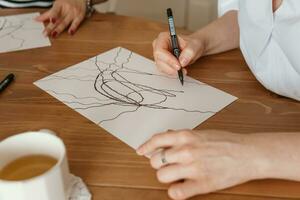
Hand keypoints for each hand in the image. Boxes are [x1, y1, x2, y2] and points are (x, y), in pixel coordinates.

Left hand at [36, 0, 86, 36]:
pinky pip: (76, 23)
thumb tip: (37, 19)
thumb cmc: (67, 1)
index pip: (54, 11)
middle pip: (58, 19)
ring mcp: (73, 13)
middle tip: (45, 33)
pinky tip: (70, 33)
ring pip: (65, 22)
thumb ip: (48, 13)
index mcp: (60, 4)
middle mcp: (67, 8)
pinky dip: (73, 28)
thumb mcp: (57, 5)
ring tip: (54, 34)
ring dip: (59, 29)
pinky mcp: (80, 16)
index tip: (48, 20)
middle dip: (51, 27)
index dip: (52, 16)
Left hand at [137, 130, 267, 199]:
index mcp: (186, 136)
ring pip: (162, 176)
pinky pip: (176, 192)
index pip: (156, 140)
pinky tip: (181, 187)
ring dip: (166, 177)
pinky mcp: (202, 184)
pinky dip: (175, 191)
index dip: (145, 146)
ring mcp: (193, 168)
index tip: (140, 151)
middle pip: (155, 161)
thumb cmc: (226, 142)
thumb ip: (181, 137)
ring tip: (176, 175)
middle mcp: (186, 151)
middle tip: (167, 164)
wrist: (248, 153)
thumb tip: (164, 140)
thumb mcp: (201, 133)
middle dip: (158, 163)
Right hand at [152, 32, 204, 75]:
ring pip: (161, 68)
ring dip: (172, 72)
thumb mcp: (194, 45)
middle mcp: (158, 46)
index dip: (168, 60)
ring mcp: (159, 56)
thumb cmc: (192, 44)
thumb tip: (182, 62)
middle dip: (171, 68)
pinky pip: (164, 71)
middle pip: (159, 60)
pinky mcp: (162, 63)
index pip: (160, 50)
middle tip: (183, 70)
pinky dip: (172, 73)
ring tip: (184, 71)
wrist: (194, 49)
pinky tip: (180, 72)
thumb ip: (189, 51)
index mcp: (163, 37)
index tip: (179, 66)